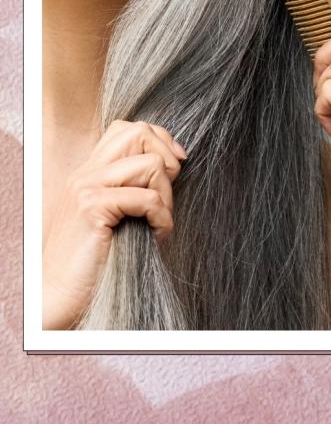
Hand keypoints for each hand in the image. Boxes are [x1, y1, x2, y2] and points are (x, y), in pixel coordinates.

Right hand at [43, 120, 184, 328]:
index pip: (130, 129)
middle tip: (166, 197)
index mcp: (90, 172)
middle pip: (139, 132)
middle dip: (167, 160)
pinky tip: (156, 236)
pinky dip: (163, 219)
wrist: (61, 294)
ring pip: (151, 164)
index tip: (176, 169)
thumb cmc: (99, 259)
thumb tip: (175, 163)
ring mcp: (85, 188)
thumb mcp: (119, 215)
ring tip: (158, 222)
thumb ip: (135, 187)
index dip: (161, 141)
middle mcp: (85, 173)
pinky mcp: (91, 208)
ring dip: (167, 196)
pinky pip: (149, 199)